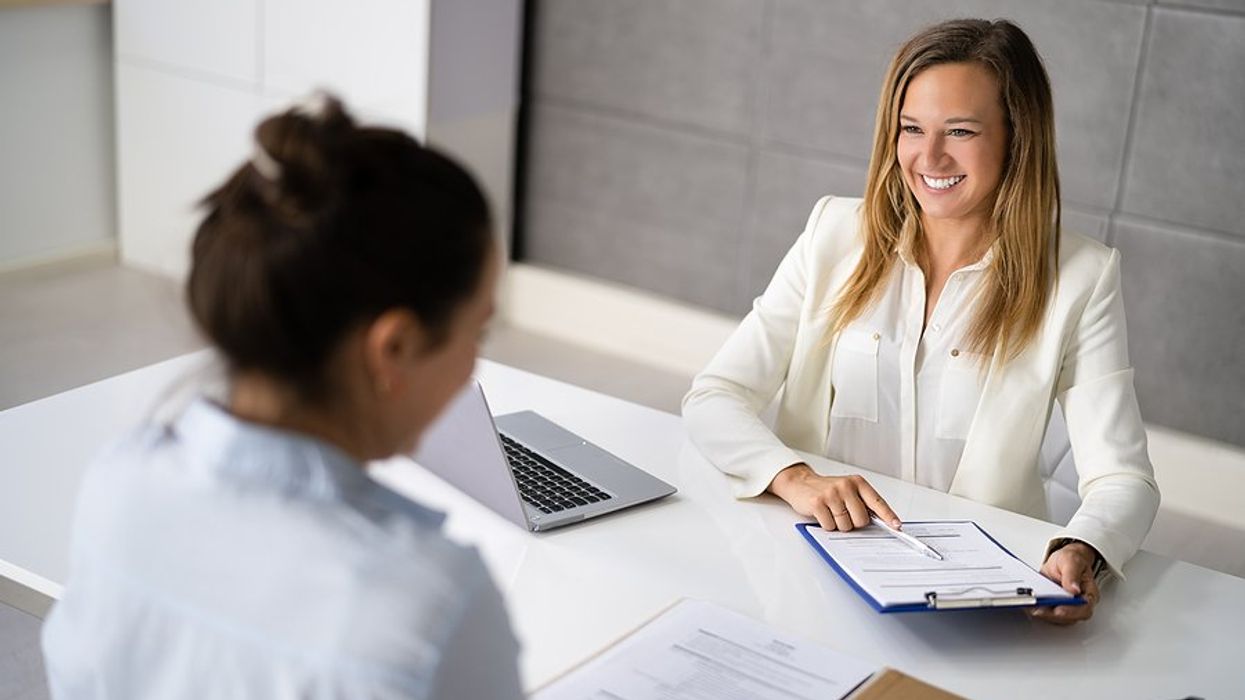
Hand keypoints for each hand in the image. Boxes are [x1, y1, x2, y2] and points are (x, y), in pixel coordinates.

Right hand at [768, 463, 900, 531]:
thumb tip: (881, 521)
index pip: (877, 502)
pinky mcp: (818, 502)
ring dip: (838, 525)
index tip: (896, 525)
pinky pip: (830, 526)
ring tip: (831, 512)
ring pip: (845, 525)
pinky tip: (822, 514)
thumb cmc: (828, 490)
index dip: (888, 516)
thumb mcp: (848, 490)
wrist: (801, 483)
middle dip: (853, 523)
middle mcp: (846, 486)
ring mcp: (831, 494)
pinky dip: (827, 525)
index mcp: (857, 482)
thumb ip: (864, 503)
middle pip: (861, 520)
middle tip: (843, 514)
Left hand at [1027, 541, 1099, 624]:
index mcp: (1088, 594)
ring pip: (1055, 618)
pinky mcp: (1053, 608)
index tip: (1058, 610)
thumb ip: (1072, 574)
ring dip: (1042, 614)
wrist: (1062, 561)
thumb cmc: (1071, 560)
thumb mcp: (1072, 561)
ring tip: (1030, 605)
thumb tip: (1074, 589)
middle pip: (1068, 618)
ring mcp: (1066, 608)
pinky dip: (1036, 609)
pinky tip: (1028, 603)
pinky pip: (1045, 613)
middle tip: (1038, 609)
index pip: (1084, 609)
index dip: (1071, 612)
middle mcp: (1078, 605)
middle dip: (1052, 615)